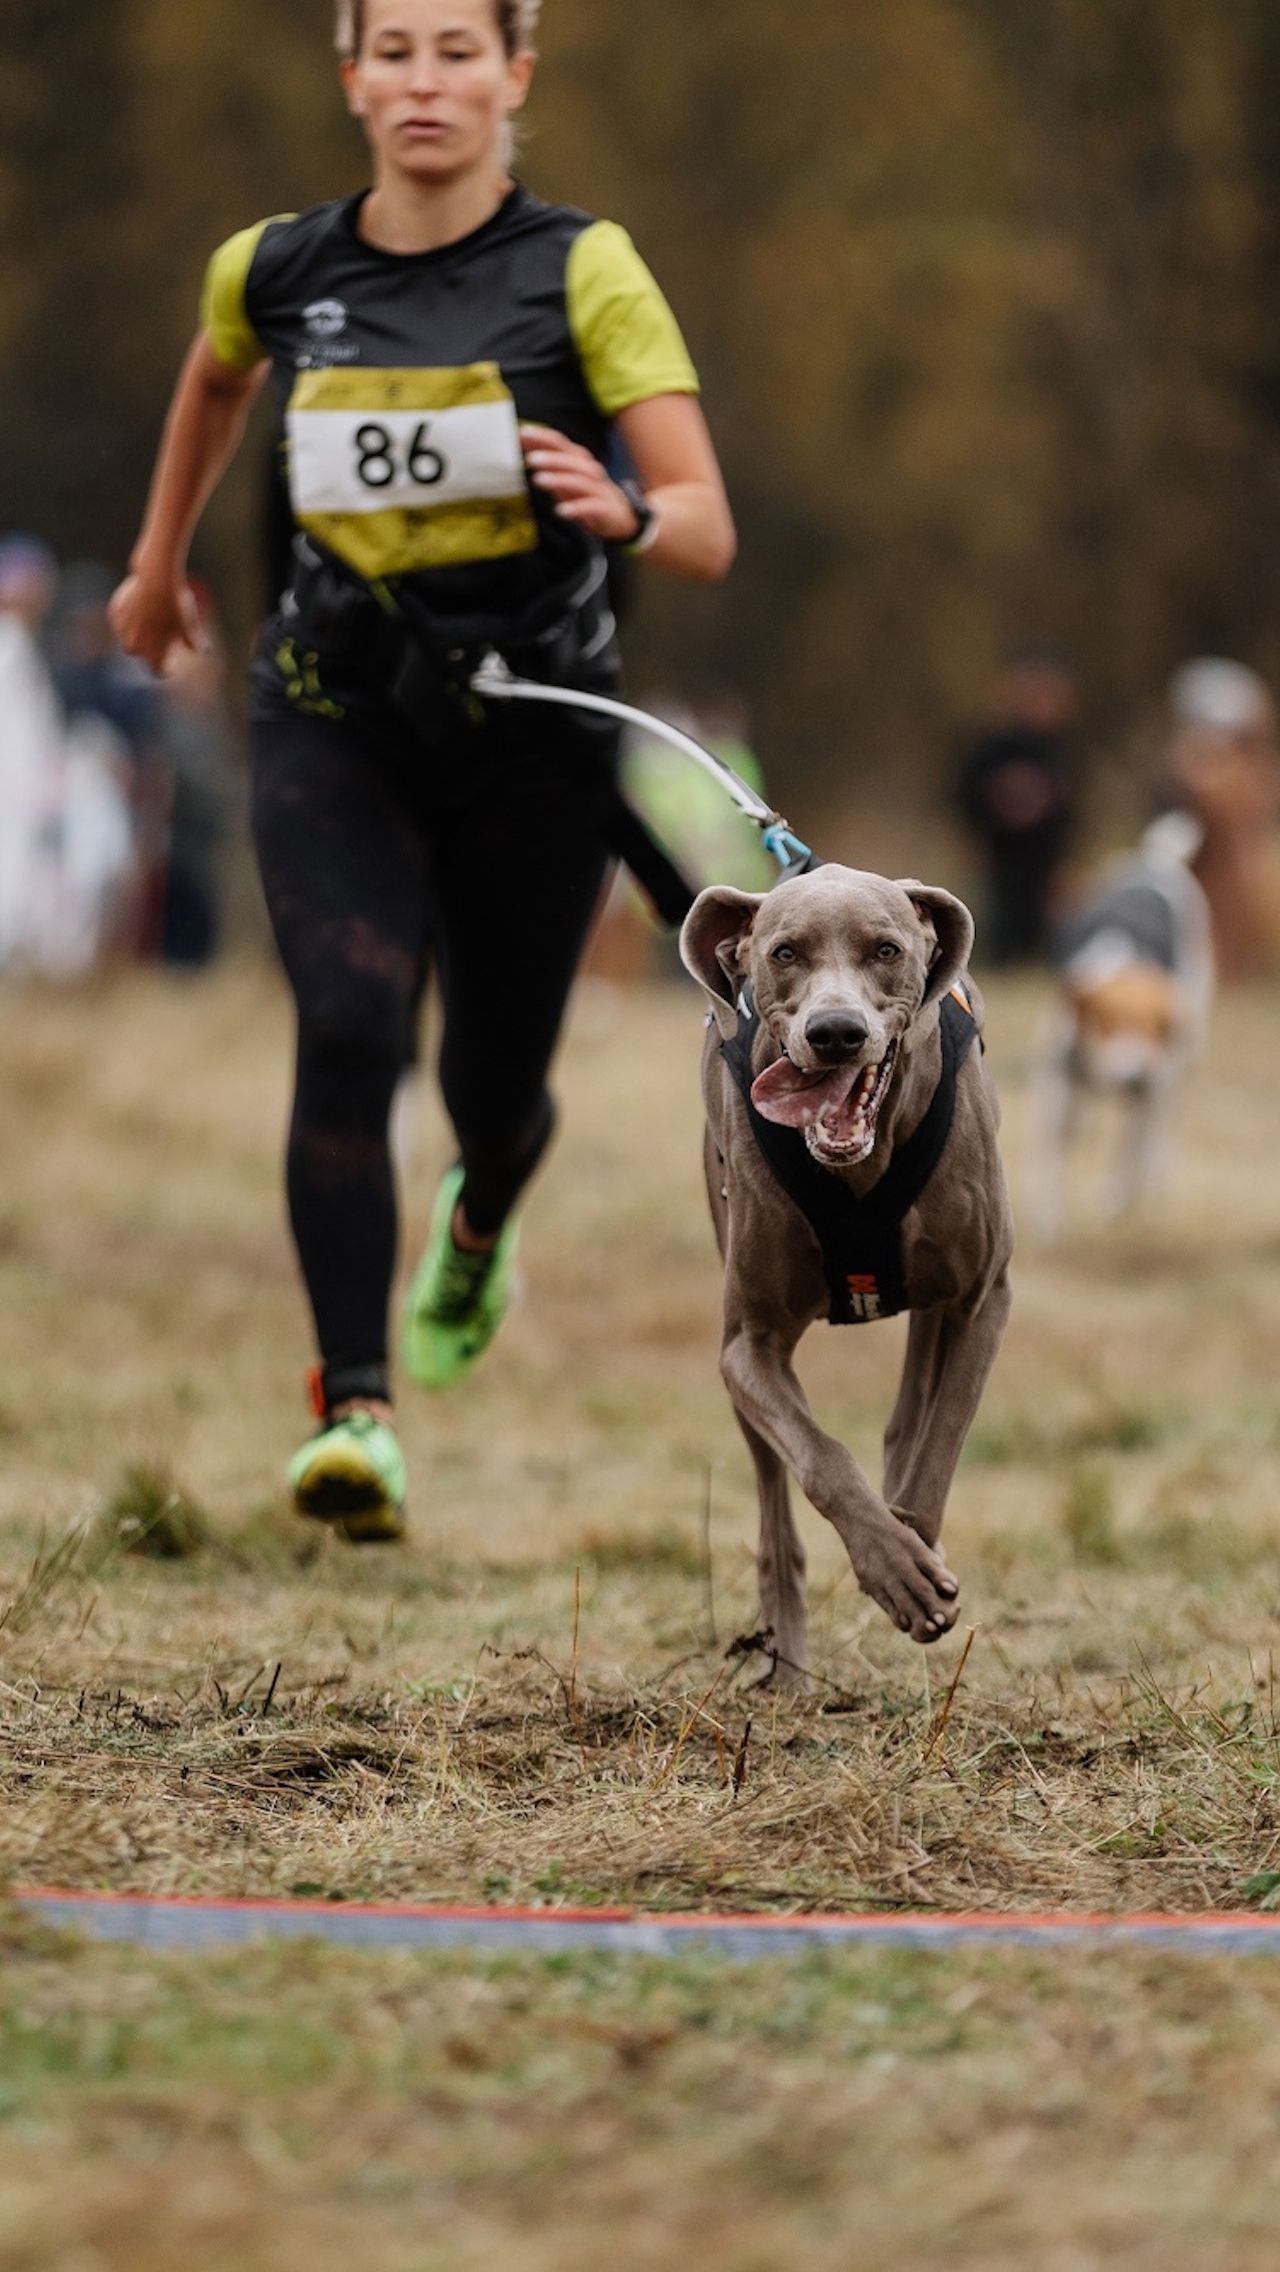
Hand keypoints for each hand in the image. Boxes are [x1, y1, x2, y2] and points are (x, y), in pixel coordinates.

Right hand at [108, 570, 204, 675]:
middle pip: (143, 653)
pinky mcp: (114, 613)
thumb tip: (201, 650)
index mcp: (153, 655)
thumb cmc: (177, 604)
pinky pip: (122, 619)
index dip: (168, 665)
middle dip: (151, 646)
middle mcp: (133, 647)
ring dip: (139, 630)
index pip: (159, 671)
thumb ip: (195, 642)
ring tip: (153, 614)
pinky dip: (129, 615)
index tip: (173, 657)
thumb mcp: (191, 625)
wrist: (156, 575)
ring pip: (130, 636)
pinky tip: (140, 603)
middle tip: (164, 631)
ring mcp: (121, 631)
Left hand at [520, 424, 642, 543]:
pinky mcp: (604, 509)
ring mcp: (597, 489)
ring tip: (539, 481)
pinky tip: (561, 511)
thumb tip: (522, 448)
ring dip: (559, 480)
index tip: (521, 434)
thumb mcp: (565, 478)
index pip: (560, 444)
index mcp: (578, 460)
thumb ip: (547, 464)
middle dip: (550, 458)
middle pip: (570, 460)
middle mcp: (588, 471)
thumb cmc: (586, 494)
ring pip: (578, 481)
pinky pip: (590, 507)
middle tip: (530, 459)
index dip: (542, 437)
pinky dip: (576, 508)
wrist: (620, 515)